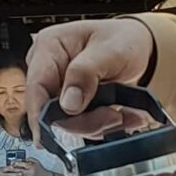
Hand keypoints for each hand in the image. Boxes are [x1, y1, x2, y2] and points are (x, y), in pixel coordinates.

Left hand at [8, 158, 54, 175]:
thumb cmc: (40, 168)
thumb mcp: (36, 161)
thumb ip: (30, 159)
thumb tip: (23, 159)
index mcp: (31, 167)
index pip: (23, 165)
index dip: (17, 163)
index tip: (12, 162)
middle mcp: (29, 172)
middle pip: (19, 170)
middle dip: (12, 169)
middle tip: (6, 168)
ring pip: (18, 175)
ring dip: (12, 174)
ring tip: (6, 173)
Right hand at [27, 18, 154, 124]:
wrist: (139, 49)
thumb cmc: (123, 40)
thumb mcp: (111, 50)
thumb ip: (86, 73)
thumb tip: (68, 104)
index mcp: (49, 46)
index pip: (36, 86)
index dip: (42, 115)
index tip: (54, 136)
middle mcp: (49, 70)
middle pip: (51, 111)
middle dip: (84, 121)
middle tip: (115, 117)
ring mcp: (58, 90)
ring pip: (67, 124)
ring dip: (98, 125)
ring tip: (122, 115)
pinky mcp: (71, 106)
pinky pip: (81, 126)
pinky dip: (103, 126)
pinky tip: (123, 117)